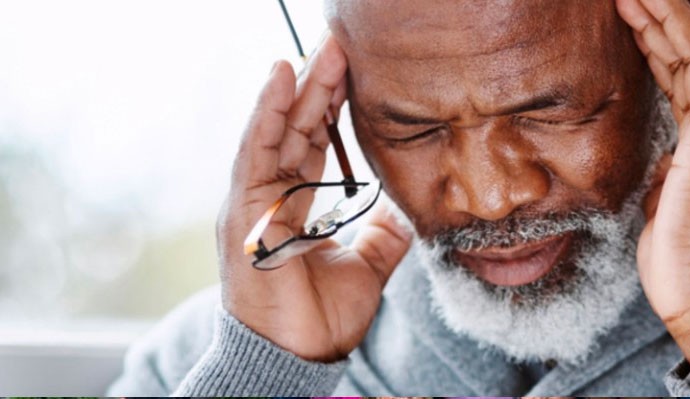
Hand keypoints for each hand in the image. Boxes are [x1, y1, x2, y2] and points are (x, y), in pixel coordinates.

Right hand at [217, 34, 412, 361]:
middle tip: (341, 45)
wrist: (298, 357)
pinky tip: (280, 76)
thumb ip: (383, 234)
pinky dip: (267, 112)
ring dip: (298, 87)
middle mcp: (272, 195)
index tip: (356, 71)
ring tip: (320, 50)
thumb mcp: (367, 265)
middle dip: (320, 85)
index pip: (315, 141)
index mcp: (297, 204)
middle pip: (297, 127)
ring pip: (276, 129)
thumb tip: (405, 208)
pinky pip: (254, 150)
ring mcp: (253, 200)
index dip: (334, 106)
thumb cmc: (320, 318)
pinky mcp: (242, 209)